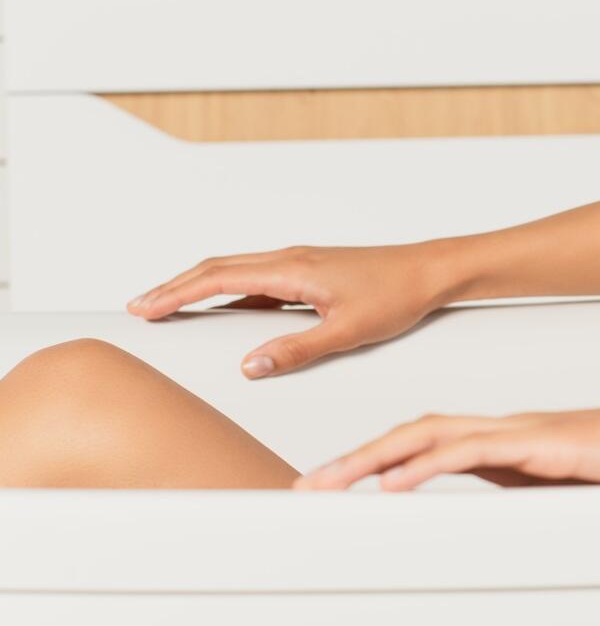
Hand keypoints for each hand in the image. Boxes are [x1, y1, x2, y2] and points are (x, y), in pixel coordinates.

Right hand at [126, 242, 464, 379]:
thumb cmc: (398, 295)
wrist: (433, 271)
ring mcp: (300, 264)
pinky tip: (225, 313)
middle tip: (140, 308)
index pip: (219, 278)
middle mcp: (291, 260)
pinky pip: (259, 280)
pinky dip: (231, 293)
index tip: (144, 308)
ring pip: (238, 272)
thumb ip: (297, 350)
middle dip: (176, 287)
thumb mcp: (348, 331)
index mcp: (292, 269)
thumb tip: (249, 365)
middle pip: (219, 269)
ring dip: (200, 287)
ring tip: (170, 308)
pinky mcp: (312, 273)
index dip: (176, 293)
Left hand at [292, 395, 599, 491]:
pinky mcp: (544, 446)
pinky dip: (427, 466)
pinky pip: (473, 454)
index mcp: (510, 444)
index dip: (377, 461)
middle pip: (413, 434)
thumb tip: (496, 536)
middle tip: (307, 488)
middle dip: (354, 461)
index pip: (429, 444)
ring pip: (430, 436)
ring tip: (329, 484)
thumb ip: (531, 503)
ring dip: (372, 460)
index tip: (335, 487)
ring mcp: (523, 434)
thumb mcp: (573, 496)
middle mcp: (507, 431)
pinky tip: (396, 484)